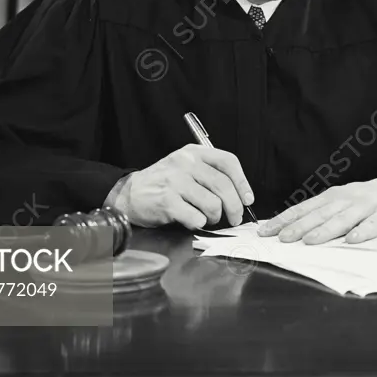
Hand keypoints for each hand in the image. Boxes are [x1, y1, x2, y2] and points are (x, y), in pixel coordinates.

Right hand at [115, 144, 254, 229]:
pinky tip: (193, 221)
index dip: (243, 182)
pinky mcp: (167, 201)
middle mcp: (185, 163)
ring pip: (212, 203)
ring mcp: (175, 181)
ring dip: (215, 217)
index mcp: (193, 153)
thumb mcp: (185, 167)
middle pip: (223, 186)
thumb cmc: (162, 183)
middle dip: (234, 207)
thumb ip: (209, 173)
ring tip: (208, 218)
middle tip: (235, 218)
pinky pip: (196, 217)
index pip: (228, 162)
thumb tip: (240, 194)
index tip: (248, 199)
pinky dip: (199, 223)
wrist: (129, 193)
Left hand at [257, 173, 376, 244]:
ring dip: (325, 230)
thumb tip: (291, 229)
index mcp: (332, 197)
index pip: (303, 208)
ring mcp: (366, 206)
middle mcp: (346, 199)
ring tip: (309, 241)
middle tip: (282, 238)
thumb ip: (321, 213)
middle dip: (299, 226)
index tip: (265, 231)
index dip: (284, 219)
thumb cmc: (366, 200)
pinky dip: (363, 232)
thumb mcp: (342, 201)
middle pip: (320, 214)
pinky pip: (373, 225)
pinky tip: (352, 240)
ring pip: (343, 219)